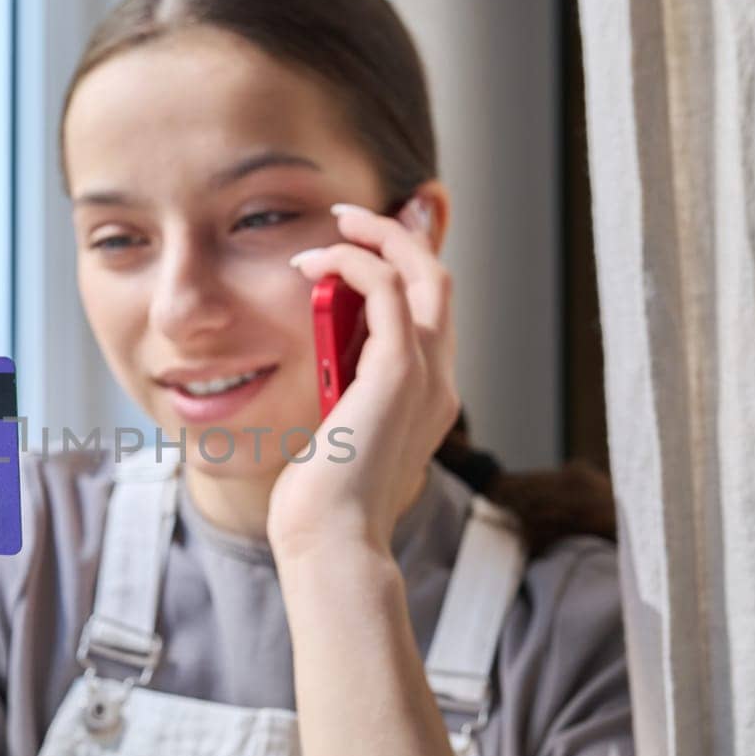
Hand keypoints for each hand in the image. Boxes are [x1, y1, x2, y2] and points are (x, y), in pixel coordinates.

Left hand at [267, 199, 458, 559]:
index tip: (362, 242)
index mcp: (426, 397)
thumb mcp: (336, 436)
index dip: (407, 267)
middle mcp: (438, 381)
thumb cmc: (323, 502)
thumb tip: (322, 366)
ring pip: (424, 273)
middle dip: (402, 236)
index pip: (430, 313)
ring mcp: (425, 375)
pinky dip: (353, 262)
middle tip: (351, 215)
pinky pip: (386, 289)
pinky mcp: (397, 372)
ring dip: (379, 237)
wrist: (333, 540)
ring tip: (336, 222)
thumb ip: (342, 397)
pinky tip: (315, 262)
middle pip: (439, 281)